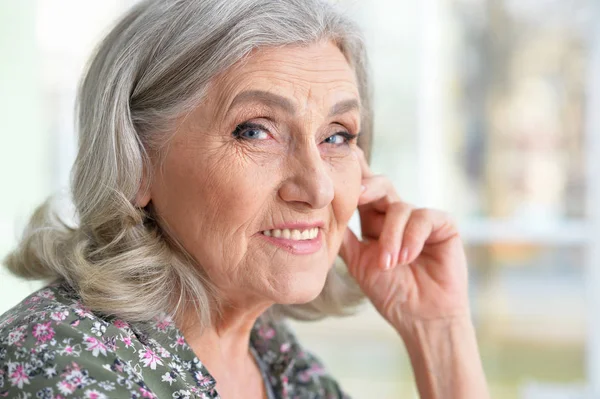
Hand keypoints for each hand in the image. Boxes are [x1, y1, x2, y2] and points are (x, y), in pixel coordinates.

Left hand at [339, 148, 469, 331]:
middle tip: (357, 196)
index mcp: (374, 221)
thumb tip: (320, 214)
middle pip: (381, 185)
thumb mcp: (359, 262)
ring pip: (400, 208)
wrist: (420, 318)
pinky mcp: (443, 225)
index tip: (340, 159)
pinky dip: (411, 238)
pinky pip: (424, 218)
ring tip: (388, 264)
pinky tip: (407, 257)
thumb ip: (345, 237)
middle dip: (367, 187)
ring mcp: (420, 219)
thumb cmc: (390, 292)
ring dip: (391, 237)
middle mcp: (397, 215)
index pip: (364, 191)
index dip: (355, 174)